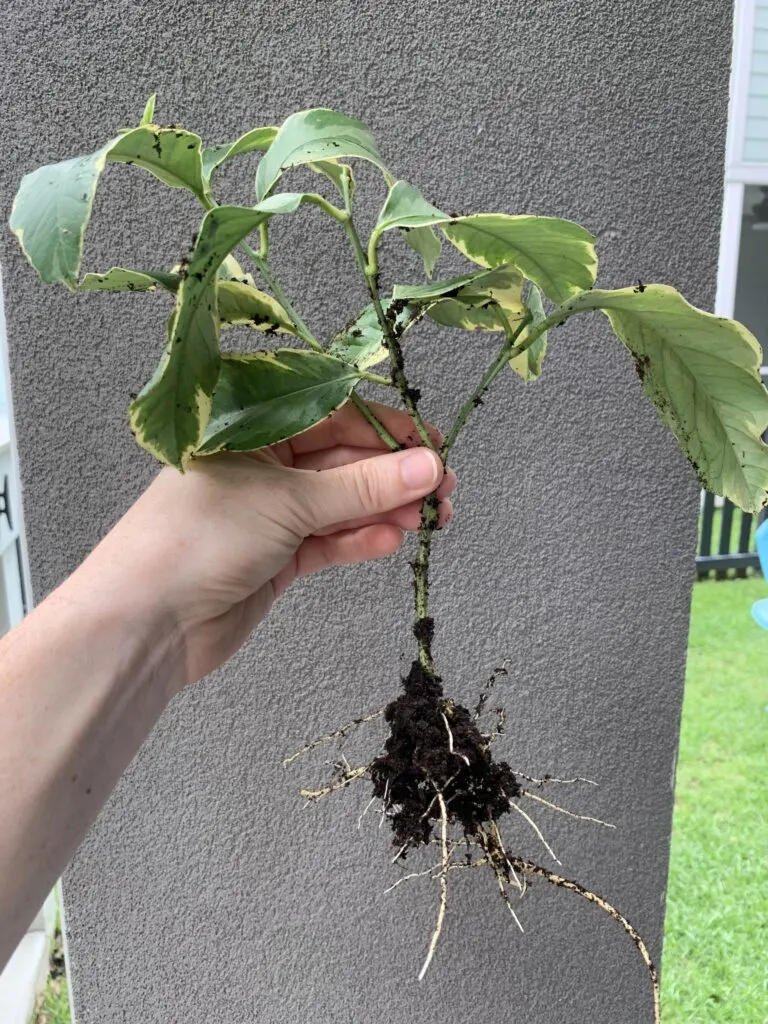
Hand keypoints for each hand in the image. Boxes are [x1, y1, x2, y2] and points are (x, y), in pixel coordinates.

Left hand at [76, 400, 454, 686]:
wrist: (148, 624)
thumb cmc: (201, 537)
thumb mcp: (288, 500)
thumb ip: (362, 487)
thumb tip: (429, 465)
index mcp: (250, 430)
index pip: (330, 415)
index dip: (384, 430)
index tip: (432, 446)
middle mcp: (261, 466)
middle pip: (340, 461)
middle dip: (393, 475)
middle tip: (443, 491)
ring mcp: (269, 514)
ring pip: (340, 504)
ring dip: (384, 509)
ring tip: (430, 519)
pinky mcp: (277, 558)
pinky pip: (328, 541)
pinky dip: (360, 540)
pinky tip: (392, 540)